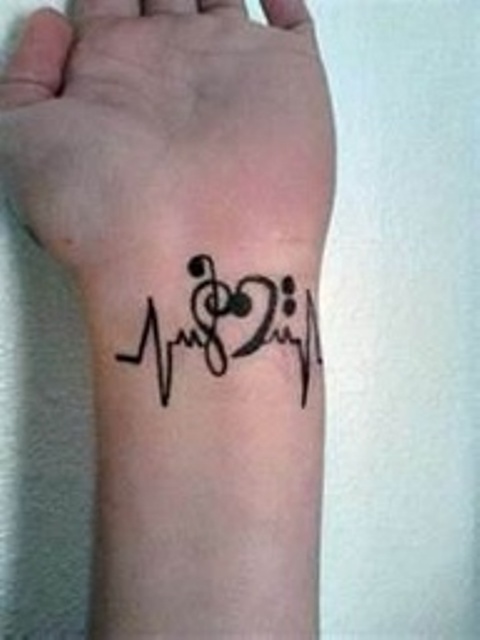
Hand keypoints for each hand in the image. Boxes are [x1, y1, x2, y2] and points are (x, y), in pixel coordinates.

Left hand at [0, 0, 334, 278]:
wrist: (191, 255)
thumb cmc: (101, 211)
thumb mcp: (21, 140)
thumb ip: (25, 74)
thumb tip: (52, 21)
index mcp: (112, 73)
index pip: (106, 1)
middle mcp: (172, 69)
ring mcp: (231, 71)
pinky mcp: (288, 79)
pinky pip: (290, 20)